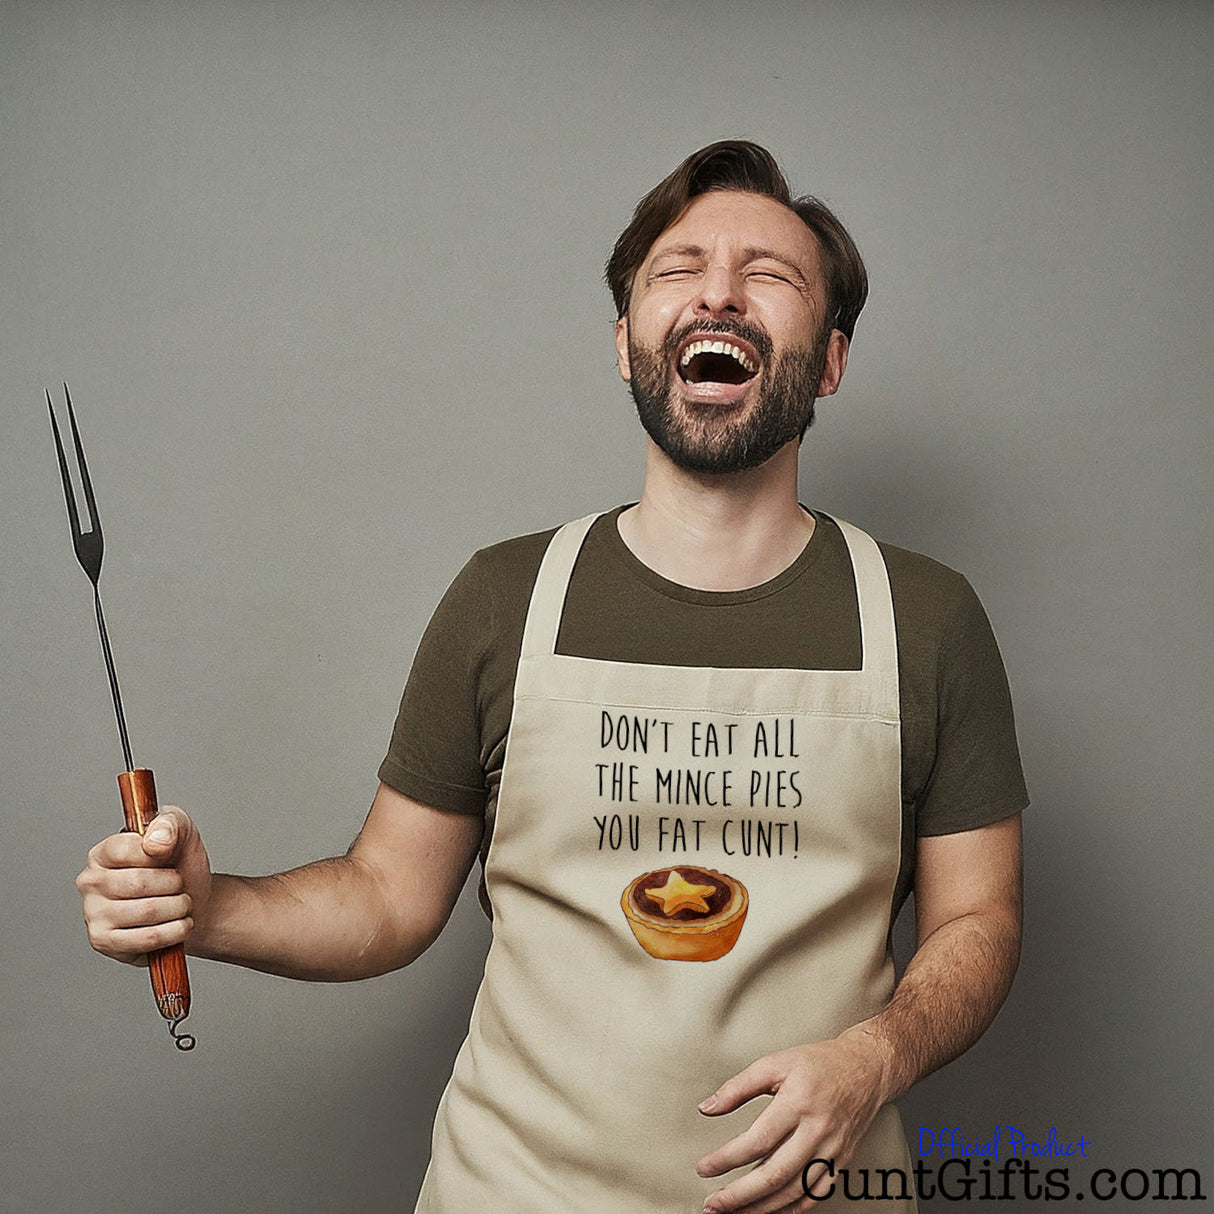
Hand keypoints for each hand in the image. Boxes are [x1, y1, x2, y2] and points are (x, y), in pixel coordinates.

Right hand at [75, 807, 211, 965]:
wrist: (196, 903)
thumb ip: (169, 824)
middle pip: (138, 883)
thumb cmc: (180, 865)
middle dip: (173, 884)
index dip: (158, 854)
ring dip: (179, 908)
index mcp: (102, 853)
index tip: (170, 857)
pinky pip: (147, 938)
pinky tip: (179, 924)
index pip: (124, 850)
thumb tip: (154, 841)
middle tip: (180, 885)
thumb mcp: (181, 831)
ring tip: (182, 904)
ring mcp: (93, 914)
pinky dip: (175, 931)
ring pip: (147, 911)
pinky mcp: (104, 942)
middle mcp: (90, 882)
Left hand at [696, 1028, 890, 1212]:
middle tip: (713, 1204)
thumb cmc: (819, 1064)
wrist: (866, 1069)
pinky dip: (791, 1209)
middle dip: (739, 1195)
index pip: (757, 1141)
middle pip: (774, 1174)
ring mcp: (831, 1150)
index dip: (727, 1159)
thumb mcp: (774, 1063)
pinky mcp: (840, 1162)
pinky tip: (770, 1209)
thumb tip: (707, 1107)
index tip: (705, 1168)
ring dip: (760, 1208)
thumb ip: (738, 1087)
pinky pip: (815, 1195)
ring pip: (794, 1192)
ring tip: (734, 1212)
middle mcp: (817, 1131)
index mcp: (798, 1103)